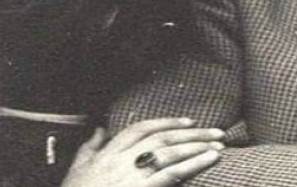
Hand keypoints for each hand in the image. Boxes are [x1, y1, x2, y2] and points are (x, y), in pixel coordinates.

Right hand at [61, 118, 223, 186]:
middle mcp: (120, 160)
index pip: (140, 129)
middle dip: (191, 133)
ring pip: (169, 152)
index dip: (166, 123)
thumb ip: (89, 148)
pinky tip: (211, 158)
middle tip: (216, 132)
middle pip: (161, 138)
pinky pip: (172, 173)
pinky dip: (194, 163)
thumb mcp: (76, 171)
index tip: (189, 121)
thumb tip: (99, 129)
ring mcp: (130, 175)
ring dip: (197, 146)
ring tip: (219, 144)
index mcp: (106, 154)